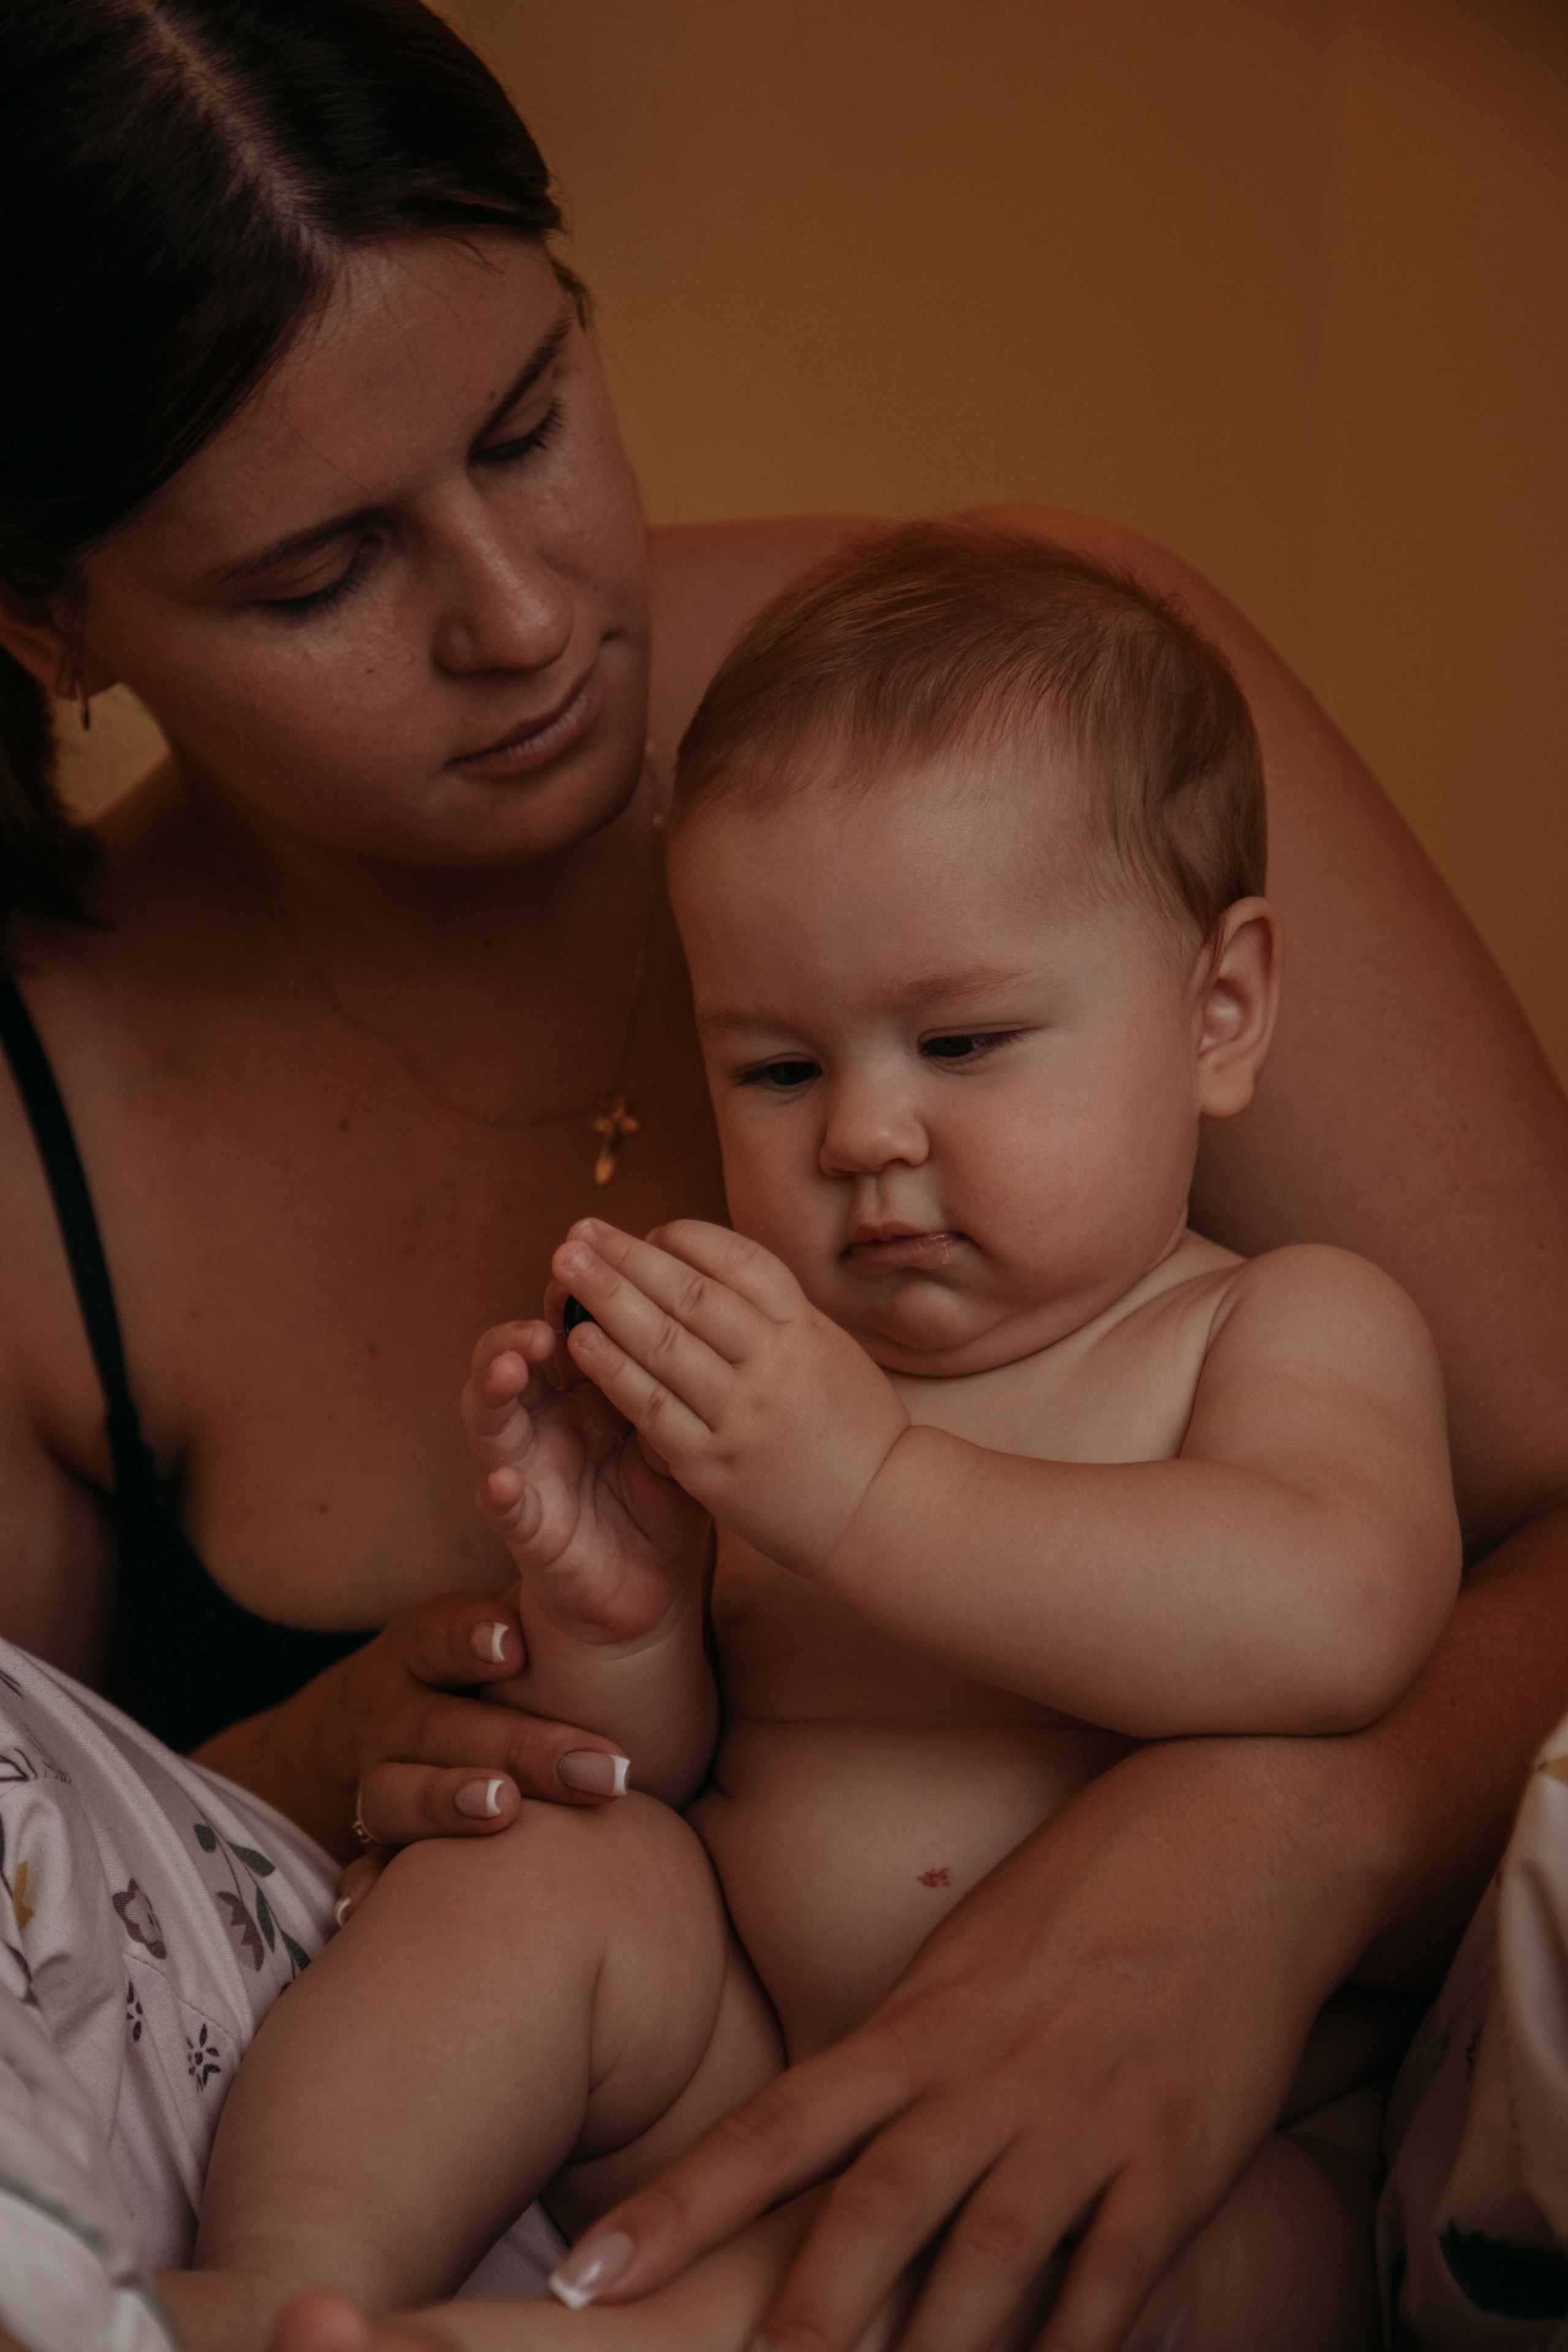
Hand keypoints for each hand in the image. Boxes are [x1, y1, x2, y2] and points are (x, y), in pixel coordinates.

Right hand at [195, 1585, 633, 1870]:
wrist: (365, 1732)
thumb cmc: (477, 1676)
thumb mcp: (497, 1633)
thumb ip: (557, 1609)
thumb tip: (660, 1530)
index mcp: (426, 1648)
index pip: (440, 1633)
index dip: (472, 1637)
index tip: (517, 1646)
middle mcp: (396, 1710)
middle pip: (447, 1725)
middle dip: (524, 1746)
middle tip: (604, 1772)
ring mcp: (377, 1777)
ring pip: (397, 1793)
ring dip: (447, 1803)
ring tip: (503, 1811)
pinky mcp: (370, 1841)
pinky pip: (365, 1868)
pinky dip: (369, 1887)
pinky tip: (371, 1907)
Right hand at [463, 1318, 709, 1644]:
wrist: (653, 1587)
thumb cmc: (663, 1497)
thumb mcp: (677, 1433)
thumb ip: (669, 1385)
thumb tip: (692, 1322)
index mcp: (583, 1391)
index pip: (563, 1329)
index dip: (567, 1297)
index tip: (584, 1268)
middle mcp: (545, 1422)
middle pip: (512, 1360)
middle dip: (518, 1333)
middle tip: (543, 1318)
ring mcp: (529, 1471)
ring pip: (491, 1420)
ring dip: (493, 1390)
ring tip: (510, 1369)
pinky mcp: (529, 1530)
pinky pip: (506, 1510)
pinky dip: (499, 1494)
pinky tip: (502, 1481)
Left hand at [550, 1219, 909, 1572]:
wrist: (880, 1514)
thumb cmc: (854, 1430)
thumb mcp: (831, 1351)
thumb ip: (777, 1315)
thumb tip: (712, 1269)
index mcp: (805, 1329)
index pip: (739, 1263)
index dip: (686, 1240)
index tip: (647, 1230)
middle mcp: (773, 1363)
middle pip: (689, 1295)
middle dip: (627, 1257)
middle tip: (579, 1232)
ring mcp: (742, 1414)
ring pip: (662, 1344)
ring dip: (606, 1300)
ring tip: (563, 1269)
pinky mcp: (713, 1465)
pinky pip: (652, 1409)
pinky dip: (613, 1371)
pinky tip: (578, 1343)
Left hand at [552, 1736, 1374, 2351]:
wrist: (1243, 1832)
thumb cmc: (1088, 1883)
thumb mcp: (965, 1956)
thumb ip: (896, 2053)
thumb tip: (819, 2137)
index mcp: (918, 2023)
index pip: (772, 2128)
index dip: (675, 2206)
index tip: (583, 2275)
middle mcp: (986, 2076)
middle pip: (870, 2211)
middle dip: (797, 2319)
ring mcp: (1084, 2119)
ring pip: (985, 2258)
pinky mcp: (1178, 2157)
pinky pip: (1113, 2278)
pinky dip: (1074, 2350)